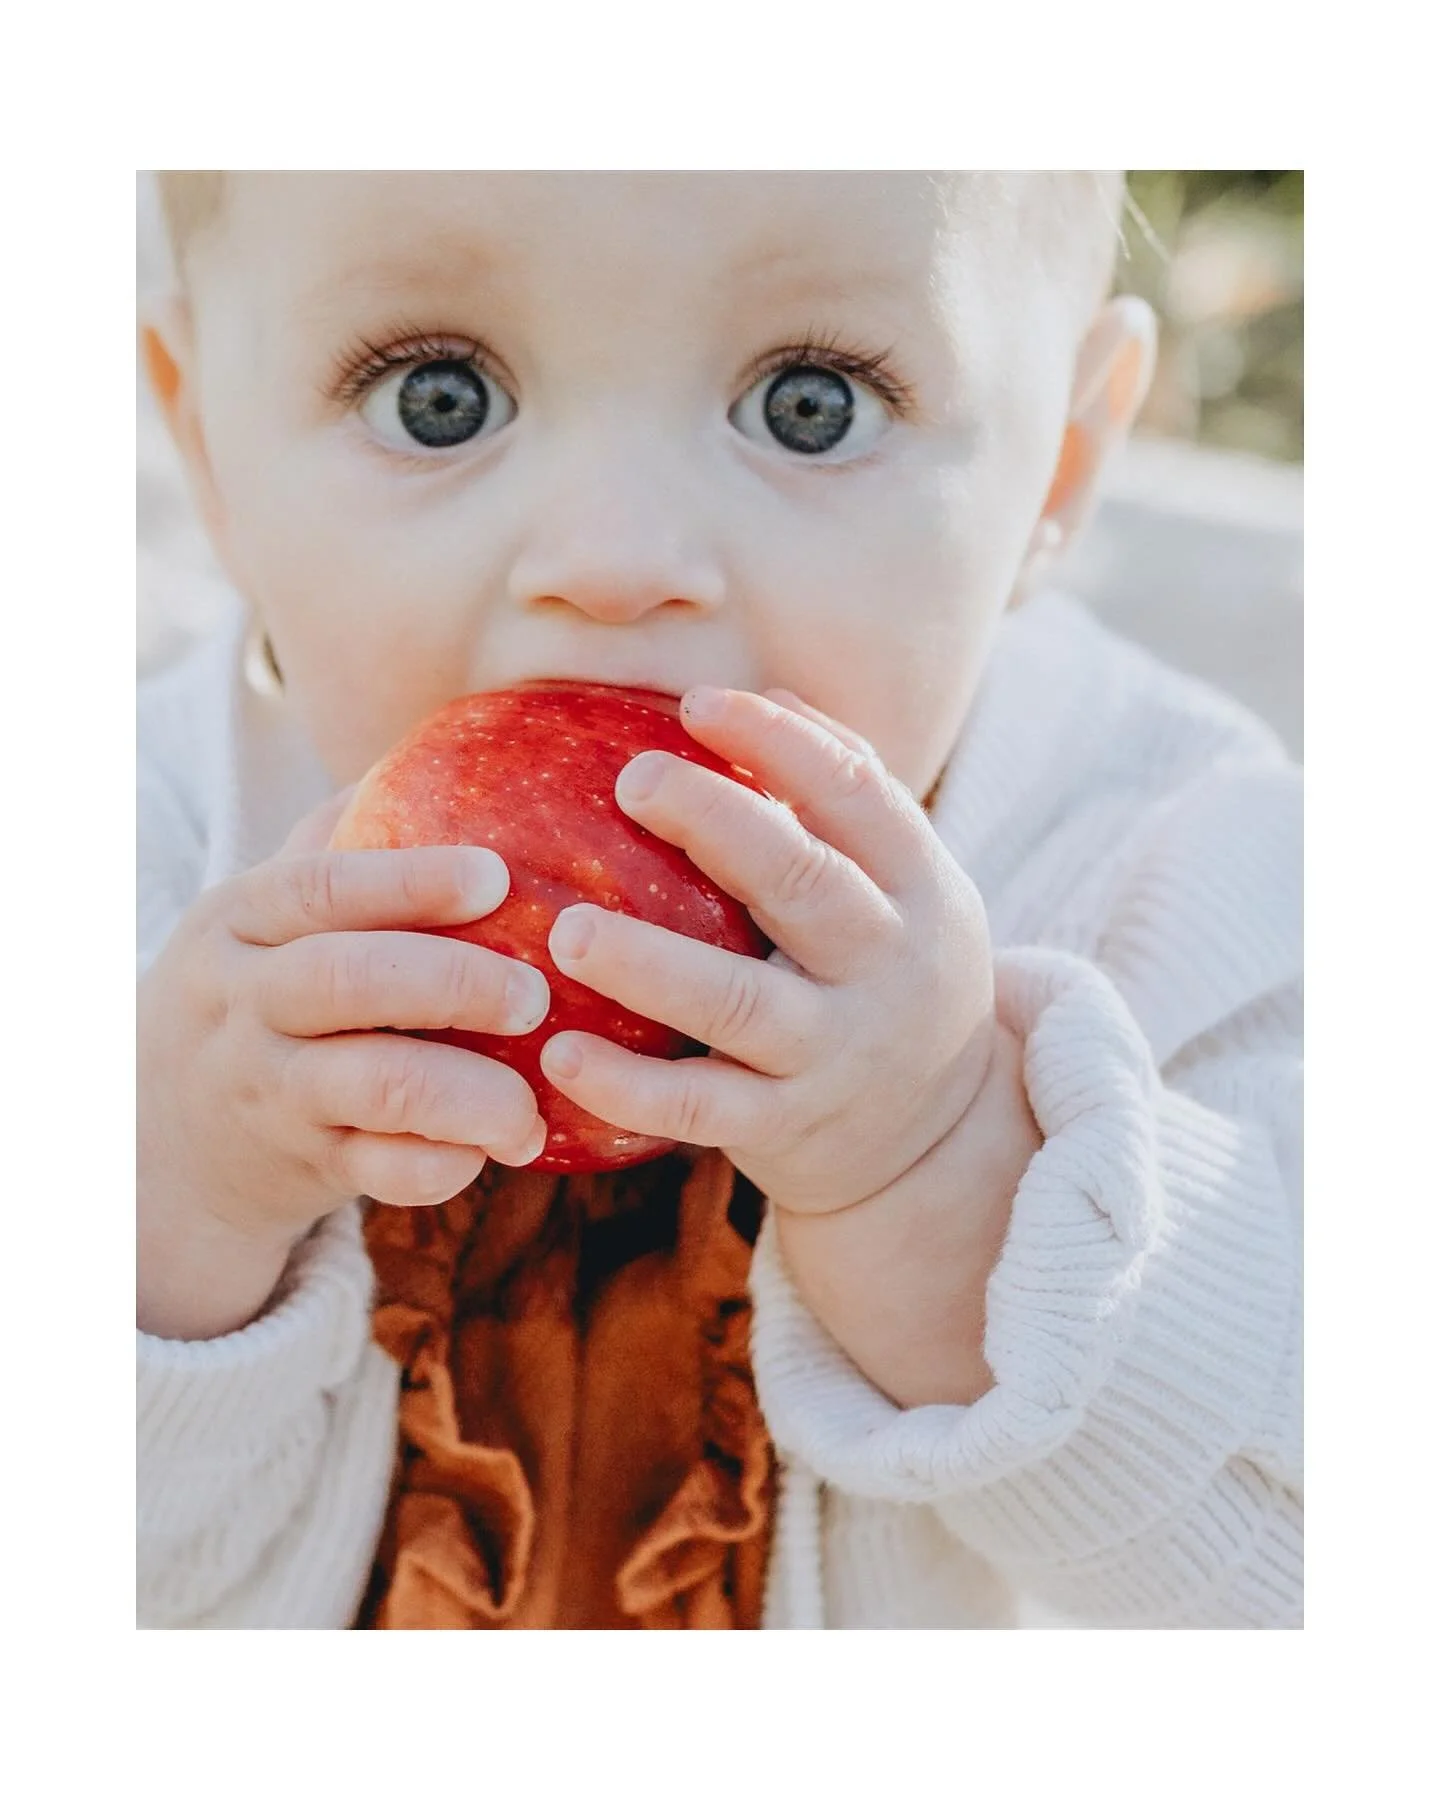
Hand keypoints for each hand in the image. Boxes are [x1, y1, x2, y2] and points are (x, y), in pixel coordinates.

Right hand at [138, 789, 548, 1334]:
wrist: (166, 1139)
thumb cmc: (257, 992)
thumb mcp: (265, 915)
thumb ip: (342, 838)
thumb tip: (452, 737)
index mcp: (241, 921)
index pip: (318, 887)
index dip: (408, 879)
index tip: (494, 876)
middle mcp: (244, 1003)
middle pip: (344, 981)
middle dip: (453, 983)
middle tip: (535, 994)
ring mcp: (268, 1091)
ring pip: (373, 1088)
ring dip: (469, 1094)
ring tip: (532, 1103)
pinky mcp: (299, 1167)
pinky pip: (379, 1171)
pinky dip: (440, 1164)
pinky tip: (488, 1151)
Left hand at [537, 686, 996, 1215]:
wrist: (935, 1140)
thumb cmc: (885, 978)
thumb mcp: (904, 889)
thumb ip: (846, 797)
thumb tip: (768, 694)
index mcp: (918, 888)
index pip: (857, 794)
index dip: (779, 741)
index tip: (697, 703)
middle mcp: (887, 966)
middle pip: (802, 881)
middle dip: (717, 823)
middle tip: (631, 781)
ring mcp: (837, 1053)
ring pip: (740, 1004)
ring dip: (651, 965)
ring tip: (570, 931)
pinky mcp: (788, 1126)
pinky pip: (701, 1106)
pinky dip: (629, 1087)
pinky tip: (560, 1056)